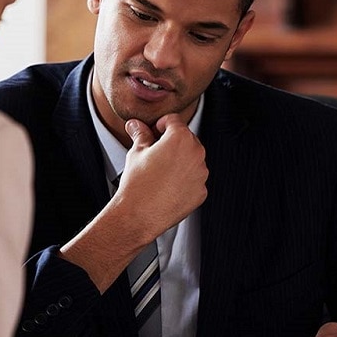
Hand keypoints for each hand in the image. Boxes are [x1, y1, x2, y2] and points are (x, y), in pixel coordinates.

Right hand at [115, 113, 207, 243]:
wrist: (139, 215)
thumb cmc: (137, 183)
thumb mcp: (136, 153)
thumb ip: (140, 134)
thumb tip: (135, 125)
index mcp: (181, 138)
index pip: (174, 121)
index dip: (161, 125)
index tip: (154, 132)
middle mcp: (196, 153)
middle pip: (186, 139)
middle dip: (172, 143)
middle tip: (155, 154)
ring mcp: (201, 174)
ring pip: (192, 160)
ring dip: (180, 161)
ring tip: (160, 173)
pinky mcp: (201, 191)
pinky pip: (194, 179)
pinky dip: (184, 180)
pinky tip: (167, 187)